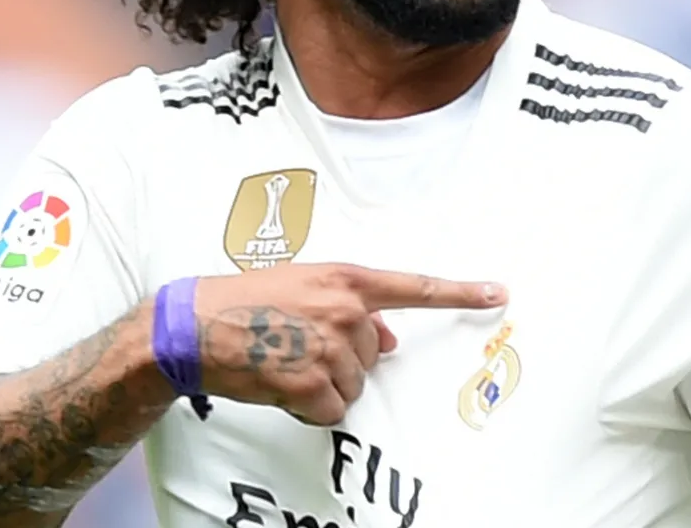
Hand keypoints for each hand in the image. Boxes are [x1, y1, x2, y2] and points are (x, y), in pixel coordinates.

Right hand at [192, 263, 505, 425]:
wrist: (192, 325)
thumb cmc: (241, 302)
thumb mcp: (302, 288)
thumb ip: (350, 307)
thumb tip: (389, 338)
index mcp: (344, 279)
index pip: (413, 287)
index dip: (460, 292)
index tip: (498, 292)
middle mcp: (345, 310)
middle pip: (374, 354)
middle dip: (342, 359)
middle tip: (295, 346)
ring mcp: (330, 346)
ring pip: (354, 384)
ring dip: (323, 384)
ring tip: (281, 361)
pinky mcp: (312, 381)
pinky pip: (332, 410)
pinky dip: (308, 407)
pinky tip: (279, 384)